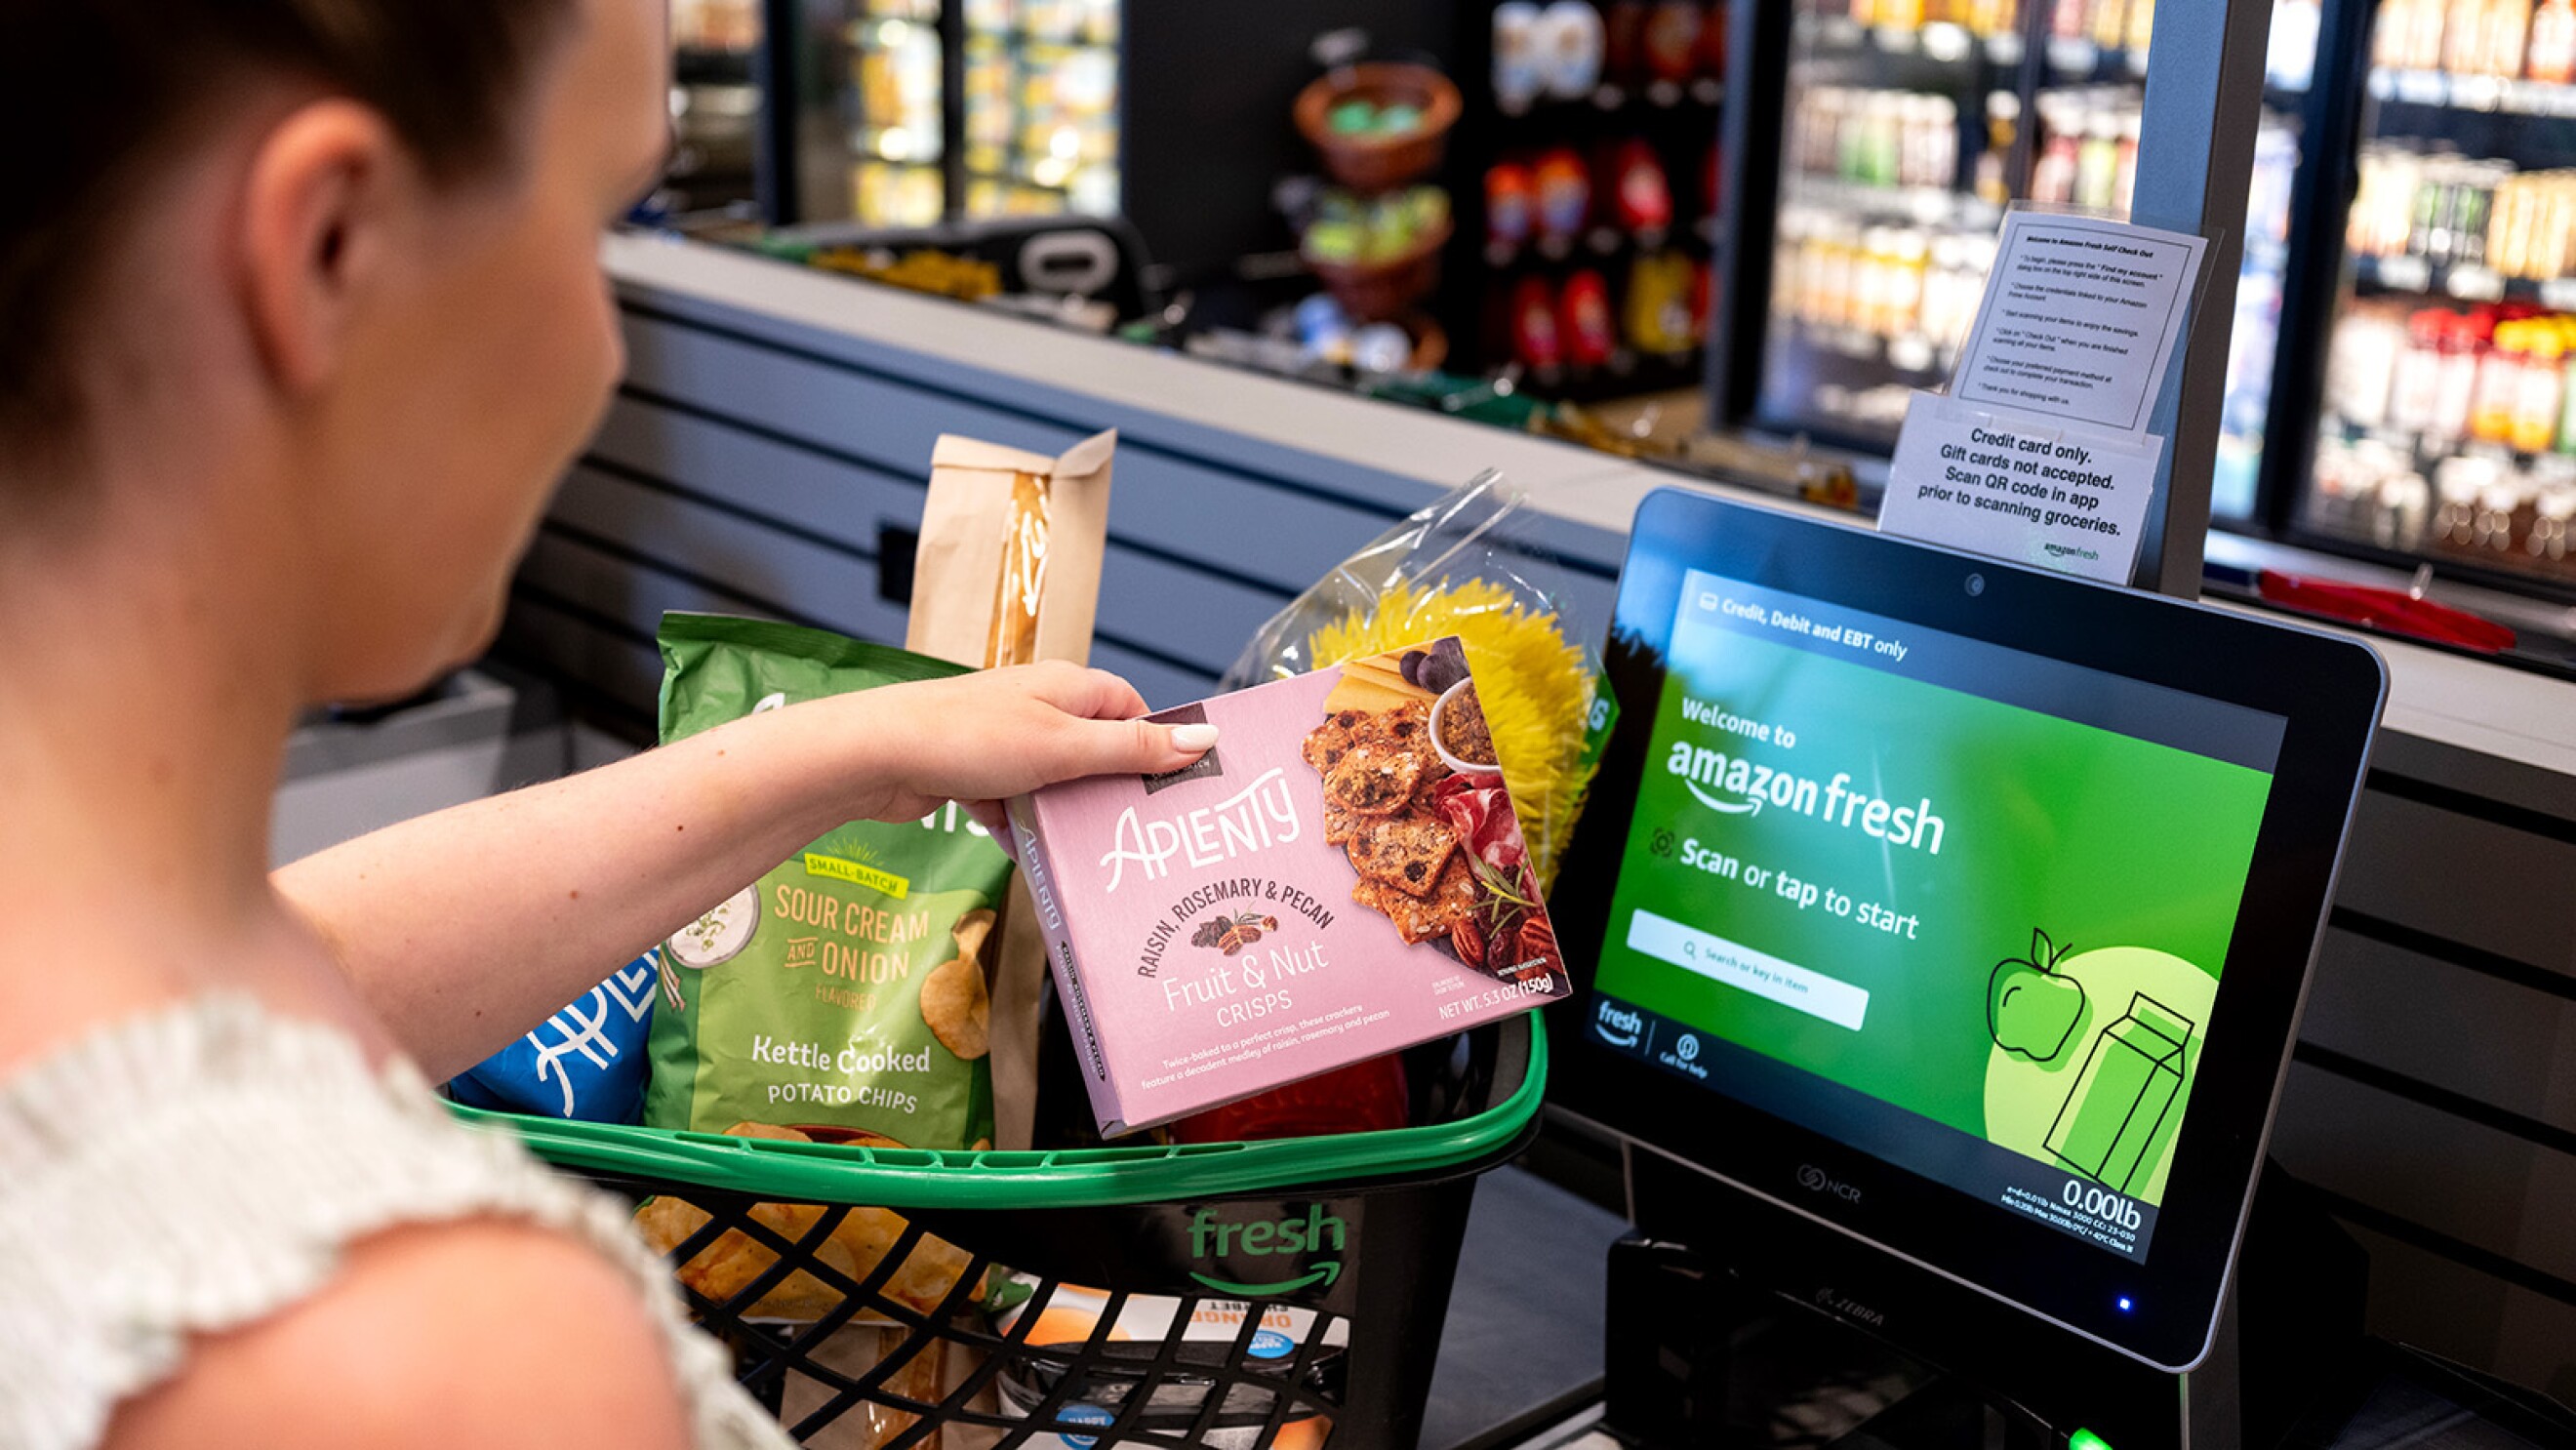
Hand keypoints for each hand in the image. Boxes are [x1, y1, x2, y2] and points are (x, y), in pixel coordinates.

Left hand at [837, 661, 1215, 823]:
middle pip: (1097, 752)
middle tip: (1142, 834)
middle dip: (1112, 792)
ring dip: (1067, 817)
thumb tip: (1203, 738)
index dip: (1156, 747)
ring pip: (1057, 785)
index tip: (1179, 787)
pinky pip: (1017, 807)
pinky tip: (1033, 857)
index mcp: (1069, 687)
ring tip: (1091, 855)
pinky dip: (1025, 829)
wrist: (877, 757)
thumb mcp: (1064, 748)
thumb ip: (1132, 750)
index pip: (1132, 711)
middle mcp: (1039, 708)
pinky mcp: (976, 774)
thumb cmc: (968, 739)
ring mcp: (1006, 742)